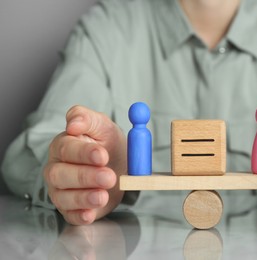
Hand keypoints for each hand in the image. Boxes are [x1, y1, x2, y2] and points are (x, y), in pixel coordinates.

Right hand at [44, 105, 126, 224]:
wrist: (118, 165)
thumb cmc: (107, 144)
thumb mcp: (102, 126)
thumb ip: (87, 118)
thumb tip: (72, 123)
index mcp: (63, 146)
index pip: (67, 149)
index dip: (84, 153)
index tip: (102, 155)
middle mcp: (57, 169)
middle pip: (61, 174)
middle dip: (85, 177)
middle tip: (109, 177)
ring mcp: (61, 190)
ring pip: (63, 196)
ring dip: (84, 197)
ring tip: (102, 196)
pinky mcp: (71, 209)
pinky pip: (71, 215)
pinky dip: (80, 215)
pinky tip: (90, 213)